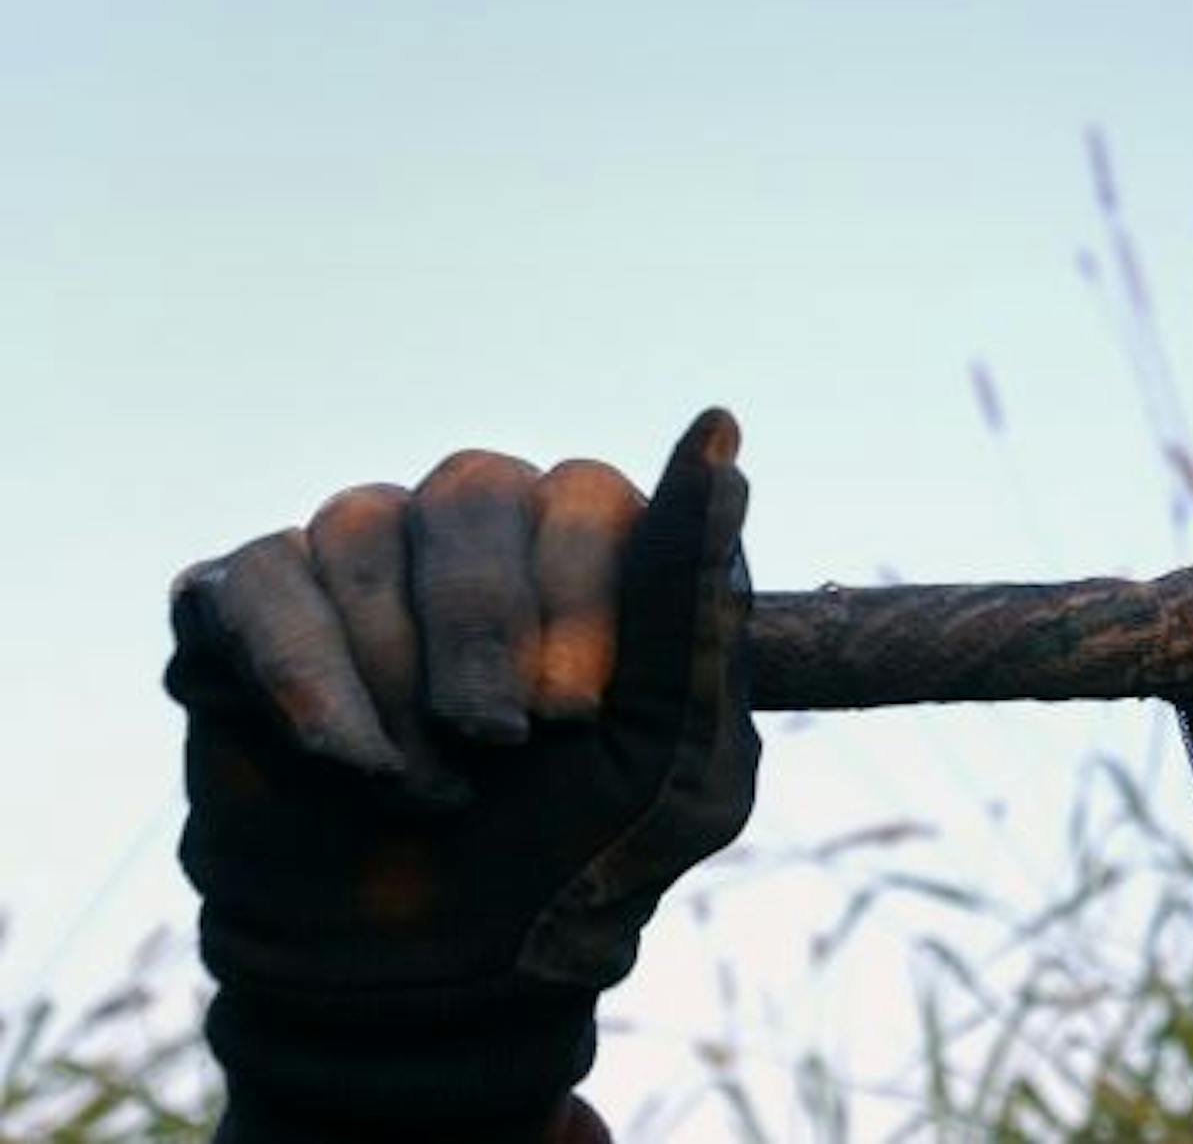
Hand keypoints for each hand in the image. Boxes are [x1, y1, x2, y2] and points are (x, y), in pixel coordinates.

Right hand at [167, 409, 758, 1138]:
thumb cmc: (582, 857)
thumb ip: (694, 604)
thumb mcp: (677, 755)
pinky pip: (263, 580)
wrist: (436, 982)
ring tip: (423, 785)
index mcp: (596, 553)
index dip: (577, 602)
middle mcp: (482, 533)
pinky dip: (304, 678)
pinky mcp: (252, 608)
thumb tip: (719, 431)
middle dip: (482, 630)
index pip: (588, 496)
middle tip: (495, 744)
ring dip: (398, 677)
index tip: (571, 718)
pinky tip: (341, 758)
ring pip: (365, 527)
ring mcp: (365, 559)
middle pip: (474, 490)